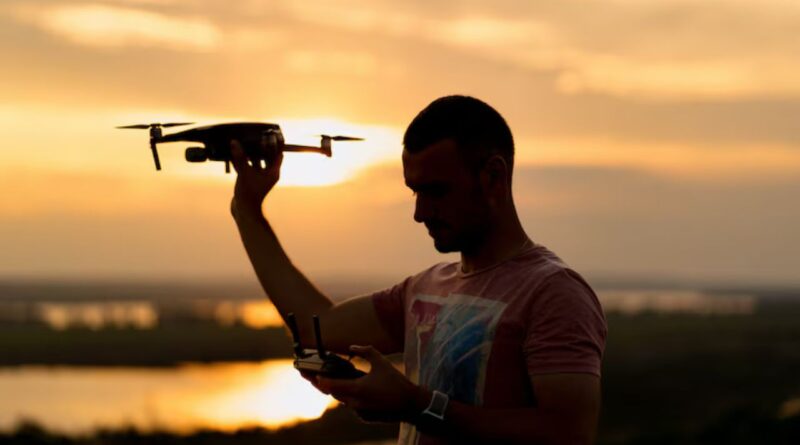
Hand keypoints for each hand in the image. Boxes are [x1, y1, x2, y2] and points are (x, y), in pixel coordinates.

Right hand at [230, 139, 282, 216]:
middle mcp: (268, 174)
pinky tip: (234, 154)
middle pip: (266, 156)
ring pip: (255, 162)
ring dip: (249, 154)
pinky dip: (241, 161)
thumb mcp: (245, 172)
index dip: (274, 144)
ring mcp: (259, 177)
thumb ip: (240, 157)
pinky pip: (247, 167)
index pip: (278, 154)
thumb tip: (235, 143)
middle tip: (253, 137)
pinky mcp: (249, 180)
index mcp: (273, 172)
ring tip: (242, 143)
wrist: (243, 210)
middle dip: (259, 147)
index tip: (269, 135)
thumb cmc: (249, 193)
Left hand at [315, 345, 429, 422]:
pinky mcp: (365, 417)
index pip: (330, 385)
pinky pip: (353, 406)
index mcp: (356, 389)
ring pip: (343, 400)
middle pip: (334, 394)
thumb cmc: (396, 382)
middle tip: (318, 377)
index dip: (319, 380)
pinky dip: (351, 398)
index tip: (314, 374)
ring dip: (339, 391)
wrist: (410, 404)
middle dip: (326, 385)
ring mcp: (360, 412)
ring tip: (334, 381)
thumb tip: (352, 347)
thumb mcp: (381, 361)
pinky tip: (353, 391)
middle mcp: (355, 402)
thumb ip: (365, 351)